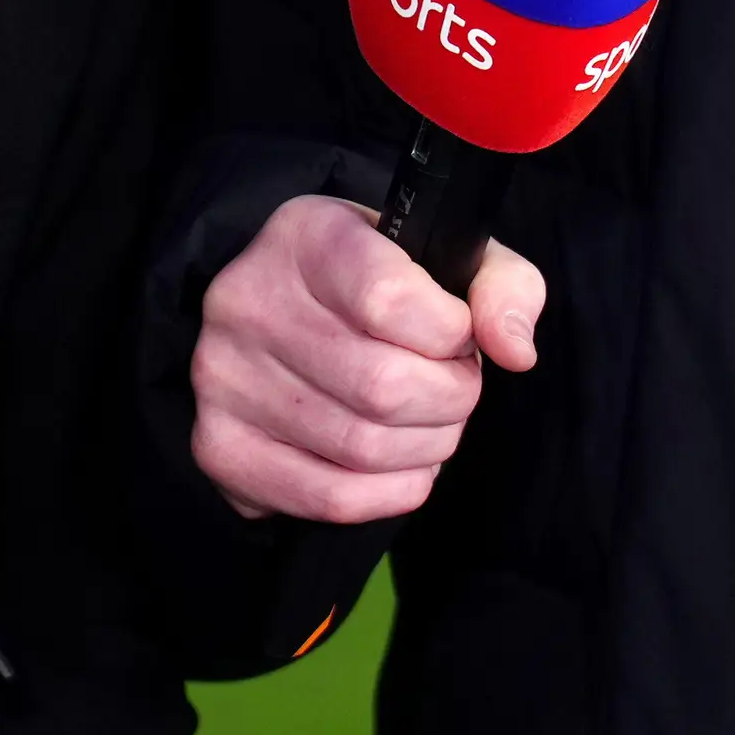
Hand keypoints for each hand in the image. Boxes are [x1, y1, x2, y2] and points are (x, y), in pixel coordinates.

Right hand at [189, 193, 543, 525]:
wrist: (288, 314)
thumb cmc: (380, 284)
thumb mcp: (446, 257)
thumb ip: (502, 286)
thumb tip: (514, 351)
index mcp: (305, 235)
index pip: (390, 299)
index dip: (451, 334)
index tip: (458, 336)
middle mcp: (246, 301)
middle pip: (383, 386)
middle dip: (450, 400)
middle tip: (454, 390)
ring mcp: (222, 378)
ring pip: (363, 448)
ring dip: (427, 449)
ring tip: (430, 425)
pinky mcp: (221, 447)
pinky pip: (330, 499)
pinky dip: (390, 494)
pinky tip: (401, 465)